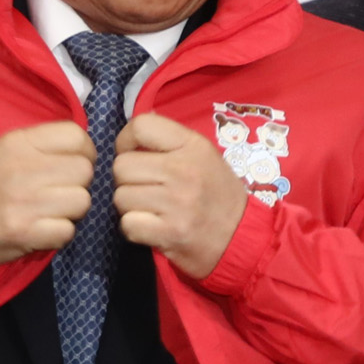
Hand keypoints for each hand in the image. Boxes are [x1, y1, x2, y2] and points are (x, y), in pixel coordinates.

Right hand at [0, 121, 96, 266]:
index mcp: (19, 142)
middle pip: (84, 170)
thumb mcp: (4, 148)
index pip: (76, 136)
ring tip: (52, 211)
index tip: (73, 162)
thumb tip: (83, 147)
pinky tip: (43, 229)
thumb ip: (42, 144)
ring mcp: (25, 203)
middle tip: (60, 191)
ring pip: (81, 201)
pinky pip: (68, 231)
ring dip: (72, 210)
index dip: (83, 151)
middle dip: (78, 182)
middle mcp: (24, 169)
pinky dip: (60, 233)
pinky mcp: (24, 233)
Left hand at [112, 112, 249, 277]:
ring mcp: (176, 203)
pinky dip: (134, 228)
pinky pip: (127, 224)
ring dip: (130, 205)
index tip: (134, 154)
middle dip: (127, 179)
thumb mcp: (203, 156)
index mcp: (192, 146)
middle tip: (145, 188)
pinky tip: (152, 227)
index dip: (127, 140)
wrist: (242, 236)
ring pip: (120, 197)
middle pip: (122, 165)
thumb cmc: (218, 194)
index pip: (141, 126)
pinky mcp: (170, 232)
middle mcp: (183, 171)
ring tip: (152, 209)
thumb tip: (135, 129)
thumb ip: (170, 141)